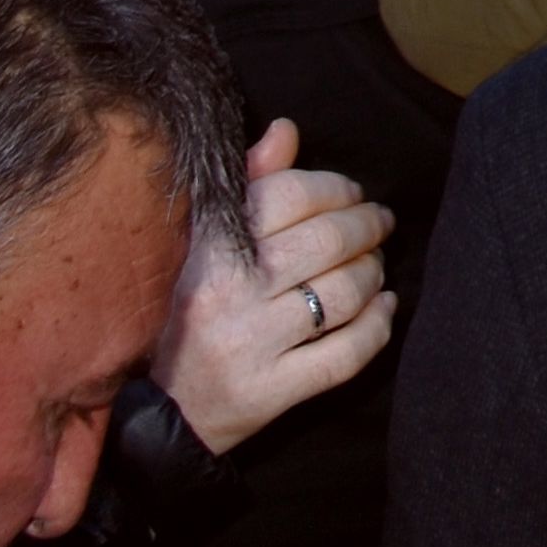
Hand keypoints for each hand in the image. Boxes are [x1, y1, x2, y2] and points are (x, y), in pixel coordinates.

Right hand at [150, 120, 395, 454]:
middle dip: (367, 226)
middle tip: (378, 223)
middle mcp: (227, 297)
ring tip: (375, 266)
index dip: (334, 188)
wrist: (162, 416)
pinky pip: (348, 352)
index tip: (351, 194)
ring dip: (374, 273)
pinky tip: (383, 307)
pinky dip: (379, 325)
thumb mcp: (205, 251)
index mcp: (208, 254)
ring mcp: (251, 348)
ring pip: (343, 293)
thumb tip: (286, 131)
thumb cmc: (192, 318)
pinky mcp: (272, 393)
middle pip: (326, 242)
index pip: (287, 196)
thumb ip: (249, 188)